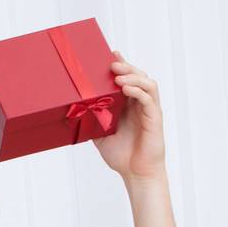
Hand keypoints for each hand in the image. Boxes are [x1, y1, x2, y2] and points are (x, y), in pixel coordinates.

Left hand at [95, 54, 165, 181]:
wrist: (135, 172)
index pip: (127, 80)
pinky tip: (126, 88)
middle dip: (126, 66)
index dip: (121, 65)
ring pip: (146, 83)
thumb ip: (91, 121)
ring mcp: (148, 109)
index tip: (110, 54)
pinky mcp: (154, 118)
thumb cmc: (120, 154)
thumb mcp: (99, 135)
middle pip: (137, 76)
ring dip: (132, 76)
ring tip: (118, 74)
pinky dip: (138, 91)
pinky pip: (148, 99)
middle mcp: (140, 104)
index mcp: (128, 105)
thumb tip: (73, 111)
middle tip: (112, 61)